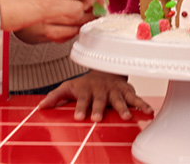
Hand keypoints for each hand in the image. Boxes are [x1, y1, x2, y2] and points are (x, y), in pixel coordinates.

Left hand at [38, 70, 153, 120]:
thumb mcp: (68, 87)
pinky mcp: (127, 92)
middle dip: (100, 108)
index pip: (82, 99)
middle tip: (98, 118)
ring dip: (124, 108)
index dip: (81, 108)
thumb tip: (41, 106)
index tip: (79, 117)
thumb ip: (55, 96)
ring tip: (127, 116)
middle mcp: (102, 90)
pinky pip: (136, 98)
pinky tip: (148, 112)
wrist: (105, 71)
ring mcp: (115, 91)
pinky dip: (142, 104)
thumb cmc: (86, 84)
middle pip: (101, 100)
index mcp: (87, 90)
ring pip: (120, 99)